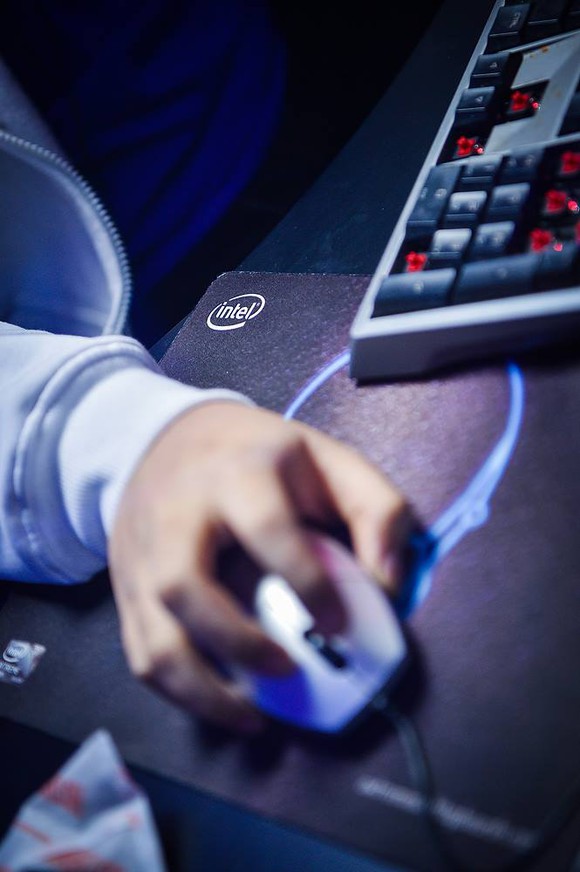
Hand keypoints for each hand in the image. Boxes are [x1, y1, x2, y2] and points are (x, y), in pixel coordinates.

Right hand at [107, 401, 412, 732]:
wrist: (168, 439)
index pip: (266, 529)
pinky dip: (179, 692)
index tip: (339, 624)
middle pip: (183, 588)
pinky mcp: (127, 587)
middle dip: (240, 644)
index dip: (307, 583)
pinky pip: (142, 653)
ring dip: (202, 690)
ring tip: (253, 711)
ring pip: (154, 638)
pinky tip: (221, 701)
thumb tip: (389, 585)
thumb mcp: (329, 460)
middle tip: (290, 666)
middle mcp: (178, 515)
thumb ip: (378, 511)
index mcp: (238, 474)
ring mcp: (144, 555)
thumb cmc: (260, 455)